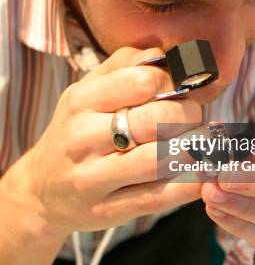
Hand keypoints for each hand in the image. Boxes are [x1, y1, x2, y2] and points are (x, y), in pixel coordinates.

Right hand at [0, 47, 202, 238]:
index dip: (173, 81)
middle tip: (195, 116)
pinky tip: (201, 177)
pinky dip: (186, 187)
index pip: (141, 81)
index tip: (183, 87)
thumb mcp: (88, 90)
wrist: (41, 190)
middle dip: (188, 114)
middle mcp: (82, 139)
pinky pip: (155, 198)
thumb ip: (125, 65)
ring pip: (157, 160)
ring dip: (191, 150)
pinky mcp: (107, 210)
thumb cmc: (76, 130)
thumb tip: (167, 53)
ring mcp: (93, 178)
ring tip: (202, 142)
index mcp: (81, 101)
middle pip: (154, 121)